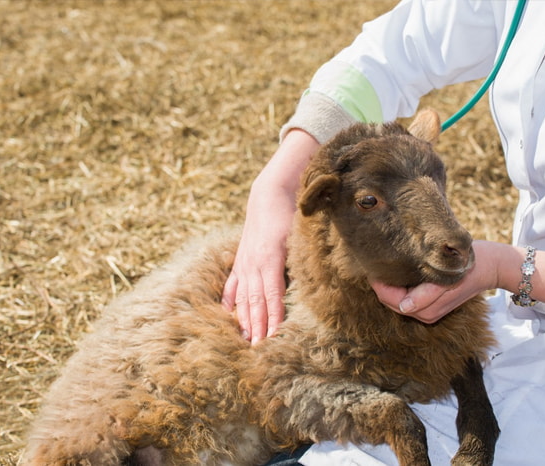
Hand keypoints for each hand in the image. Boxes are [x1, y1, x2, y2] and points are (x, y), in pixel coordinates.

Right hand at [222, 130, 319, 342]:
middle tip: (258, 350)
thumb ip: (303, 261)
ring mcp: (244, 263)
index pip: (272, 295)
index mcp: (270, 258)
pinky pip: (232, 285)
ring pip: (243, 297)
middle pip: (255, 302)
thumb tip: (316, 285)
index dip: (273, 317)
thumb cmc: (290, 215)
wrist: (269, 194)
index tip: (274, 337)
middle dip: (257, 326)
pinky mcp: (240, 260)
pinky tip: (228, 315)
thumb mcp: (300, 237)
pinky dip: (230, 301)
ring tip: (246, 340)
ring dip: (245, 320)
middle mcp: (253, 263)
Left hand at [371, 241, 499, 322]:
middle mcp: (423, 314)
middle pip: (389, 300)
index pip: (388, 298)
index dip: (377, 282)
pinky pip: (406, 295)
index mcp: (424, 310)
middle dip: (380, 283)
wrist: (491, 266)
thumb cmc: (467, 268)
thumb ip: (425, 295)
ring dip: (389, 284)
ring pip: (396, 298)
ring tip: (384, 263)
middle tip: (373, 260)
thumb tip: (404, 306)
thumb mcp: (446, 279)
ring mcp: (427, 310)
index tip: (371, 263)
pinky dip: (399, 284)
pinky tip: (398, 269)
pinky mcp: (431, 303)